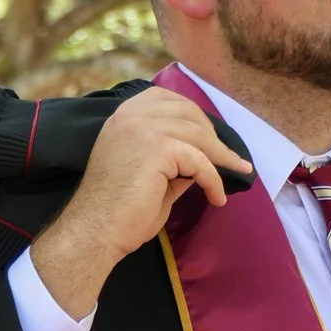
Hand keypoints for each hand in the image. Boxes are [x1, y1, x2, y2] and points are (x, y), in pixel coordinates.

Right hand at [30, 88, 252, 323]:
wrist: (94, 232)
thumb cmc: (117, 212)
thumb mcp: (148, 176)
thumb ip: (171, 162)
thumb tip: (200, 161)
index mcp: (123, 117)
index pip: (166, 98)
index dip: (194, 115)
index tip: (211, 136)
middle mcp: (130, 116)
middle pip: (187, 112)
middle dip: (213, 135)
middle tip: (230, 158)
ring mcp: (142, 129)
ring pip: (198, 135)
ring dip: (222, 156)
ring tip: (237, 173)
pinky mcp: (157, 149)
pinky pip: (198, 161)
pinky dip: (213, 180)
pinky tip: (217, 197)